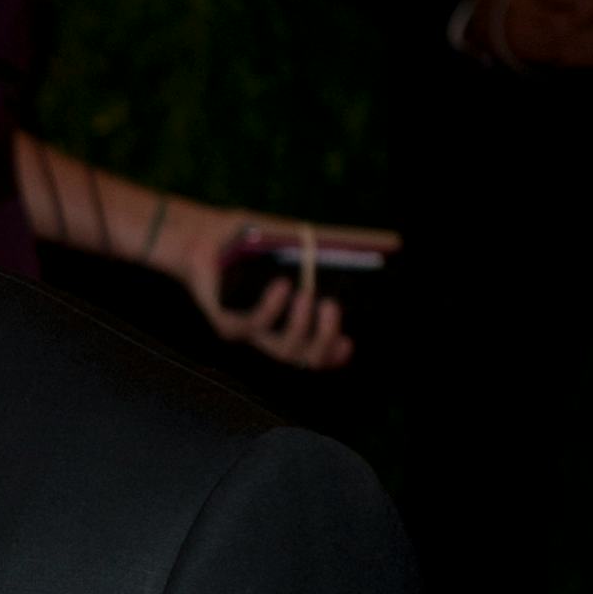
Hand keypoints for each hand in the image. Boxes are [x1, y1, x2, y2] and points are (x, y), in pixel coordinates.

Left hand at [163, 201, 359, 370]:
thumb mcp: (293, 239)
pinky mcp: (226, 323)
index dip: (334, 353)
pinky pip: (253, 325)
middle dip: (325, 339)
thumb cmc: (250, 240)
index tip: (350, 343)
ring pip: (283, 349)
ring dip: (301, 325)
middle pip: (305, 357)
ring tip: (307, 295)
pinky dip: (272, 307)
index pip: (316, 351)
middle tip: (333, 307)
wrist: (202, 236)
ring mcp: (249, 330)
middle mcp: (270, 331)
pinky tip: (281, 285)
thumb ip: (330, 245)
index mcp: (290, 318)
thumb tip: (389, 242)